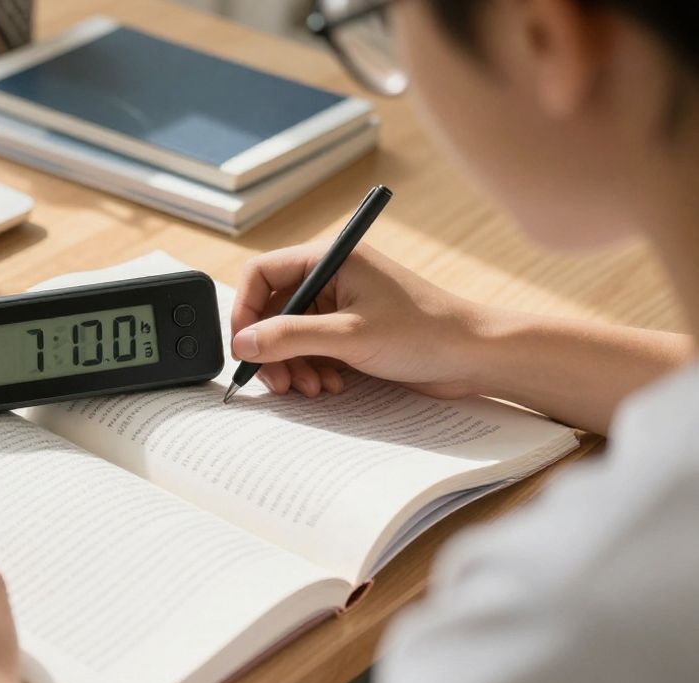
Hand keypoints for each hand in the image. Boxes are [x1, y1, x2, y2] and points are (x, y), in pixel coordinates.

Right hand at [230, 241, 487, 398]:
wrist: (475, 356)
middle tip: (276, 381)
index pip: (262, 274)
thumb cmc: (425, 332)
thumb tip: (243, 343)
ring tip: (311, 387)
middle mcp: (331, 278)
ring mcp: (341, 306)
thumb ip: (290, 337)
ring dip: (292, 365)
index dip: (246, 310)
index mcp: (330, 259)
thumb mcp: (349, 335)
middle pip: (273, 310)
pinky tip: (329, 386)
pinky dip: (312, 370)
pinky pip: (311, 350)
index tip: (245, 346)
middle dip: (271, 349)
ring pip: (290, 335)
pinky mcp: (351, 332)